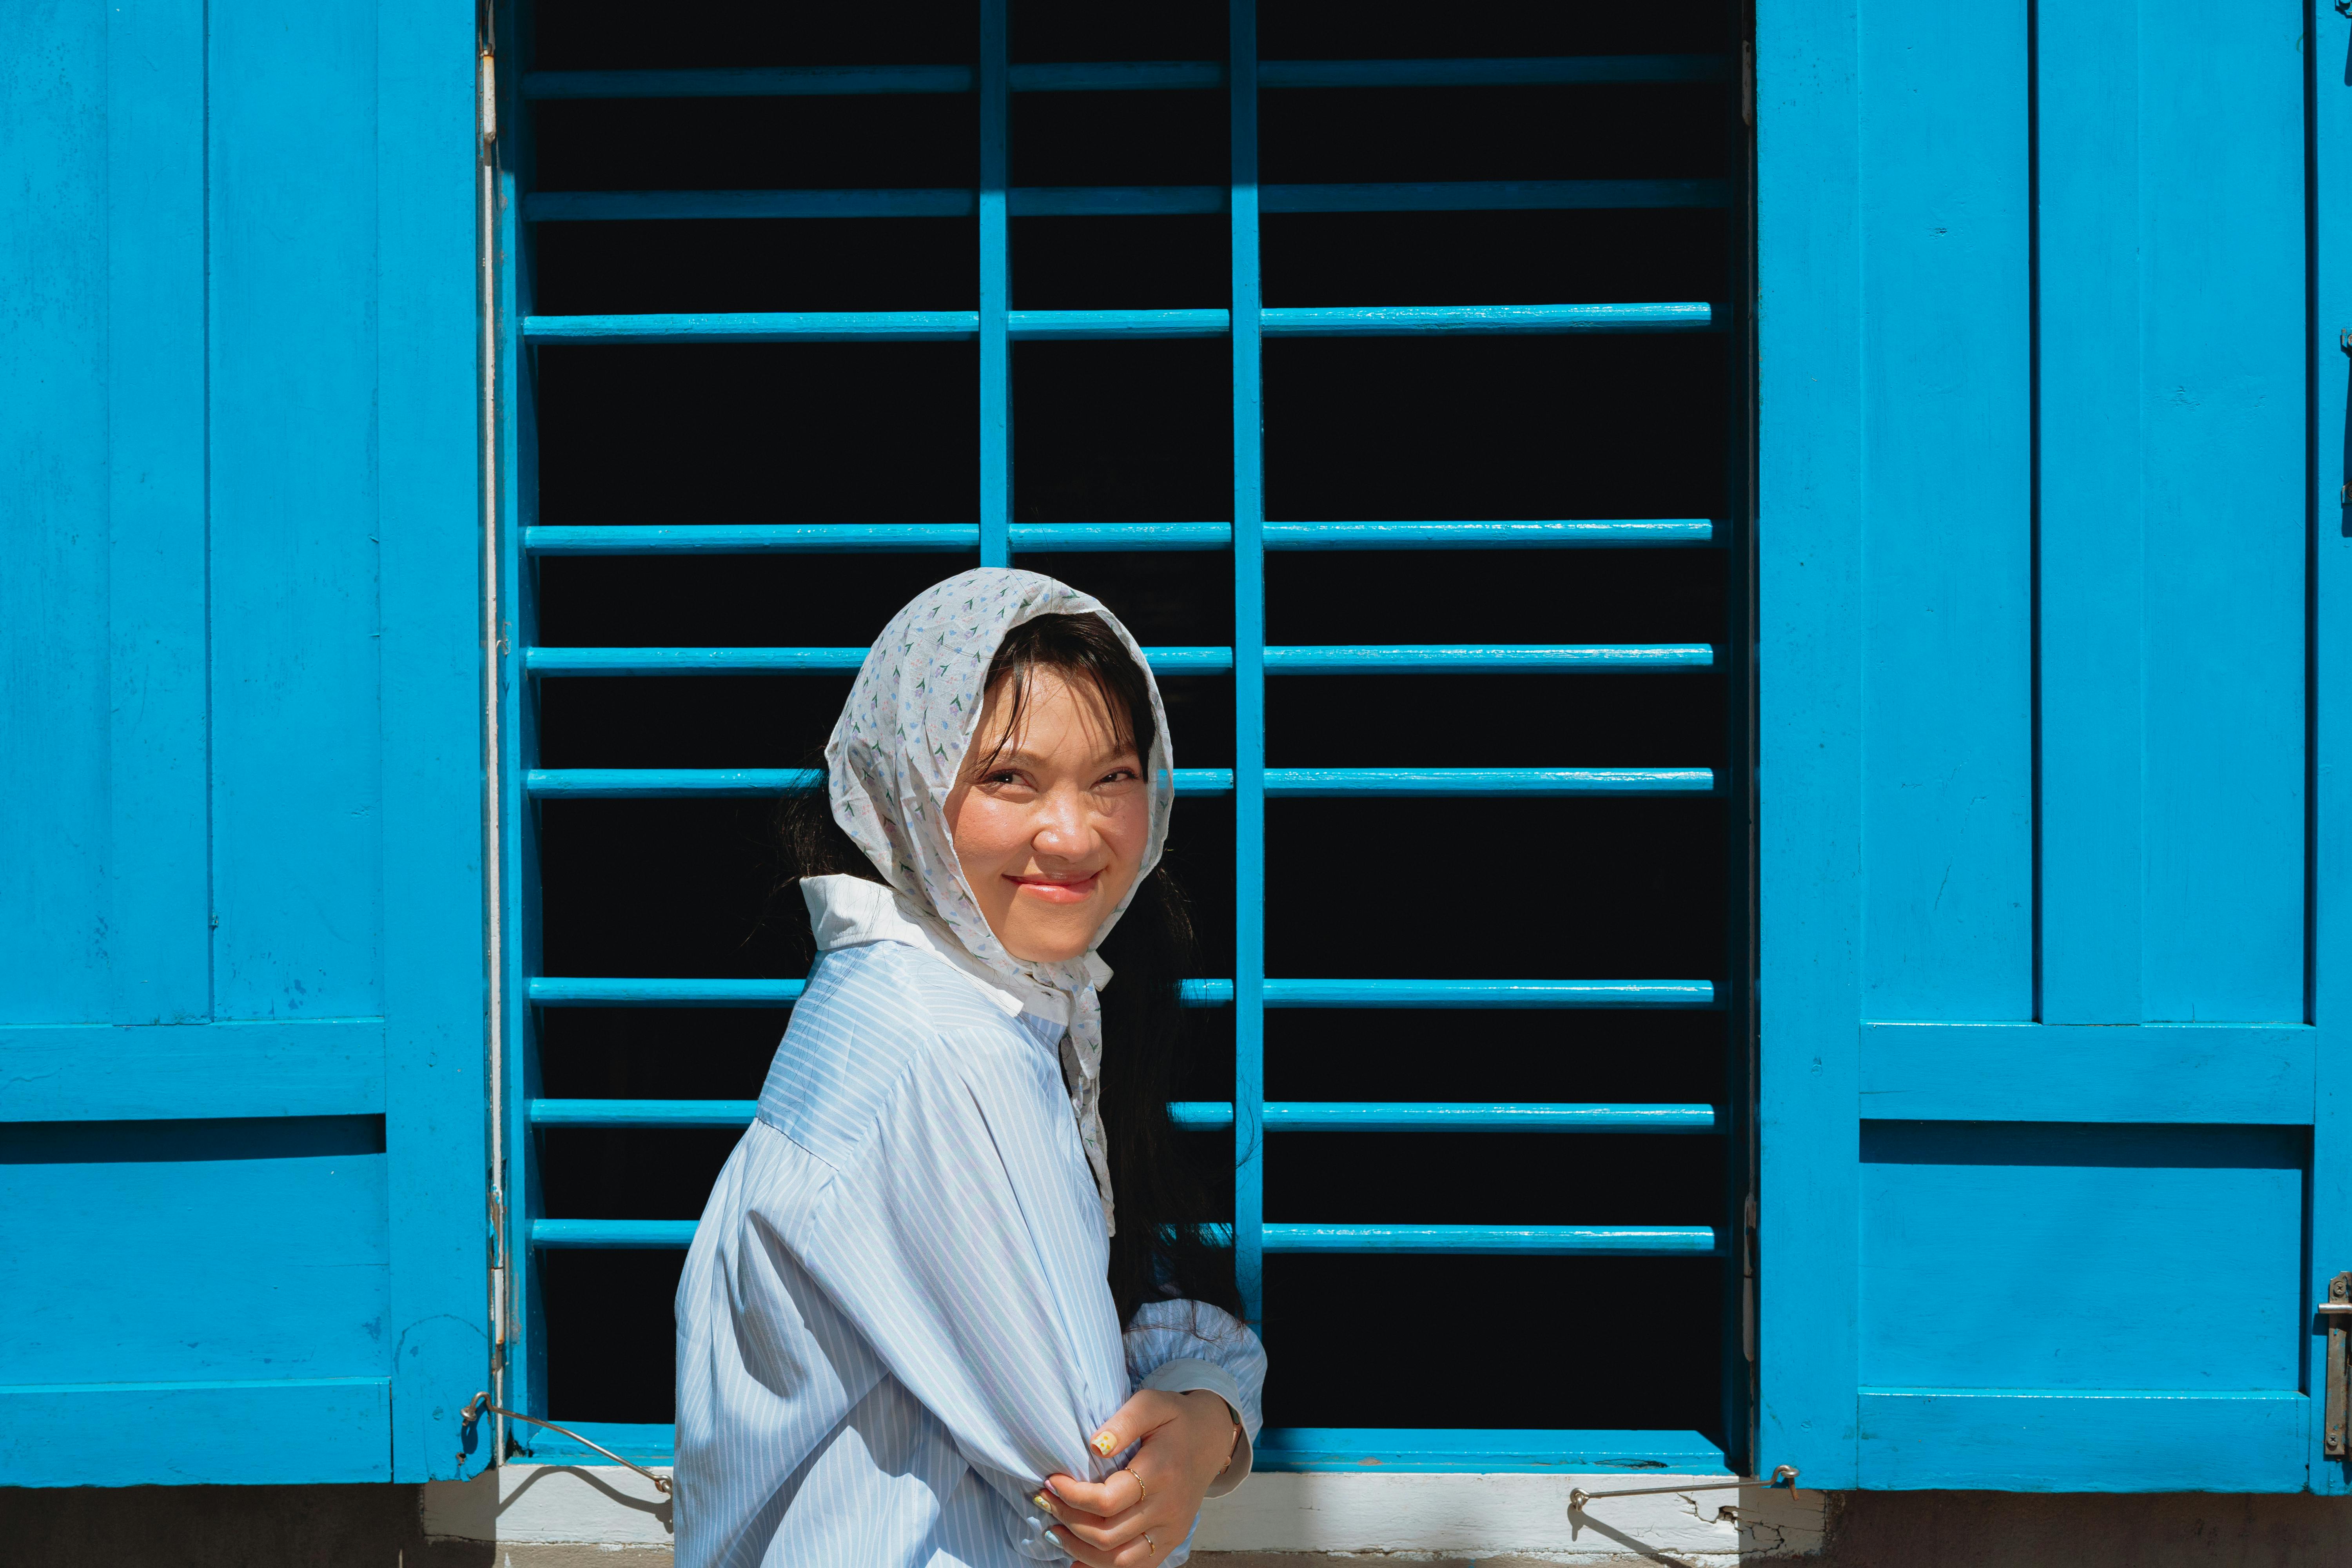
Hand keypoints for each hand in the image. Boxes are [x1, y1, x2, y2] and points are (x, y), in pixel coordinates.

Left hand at [1035, 1388, 1238, 1566]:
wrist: (1211, 1437)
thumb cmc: (1175, 1418)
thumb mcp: (1151, 1404)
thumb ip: (1123, 1422)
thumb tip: (1094, 1447)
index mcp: (1160, 1473)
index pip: (1106, 1501)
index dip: (1071, 1497)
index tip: (1051, 1482)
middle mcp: (1167, 1509)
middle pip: (1106, 1534)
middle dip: (1067, 1520)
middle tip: (1045, 1502)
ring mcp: (1171, 1530)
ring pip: (1118, 1560)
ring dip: (1079, 1549)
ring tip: (1054, 1530)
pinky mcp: (1171, 1541)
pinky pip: (1135, 1567)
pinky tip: (1077, 1558)